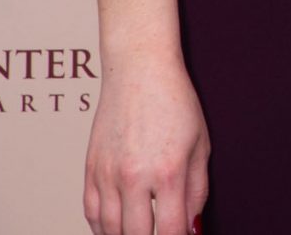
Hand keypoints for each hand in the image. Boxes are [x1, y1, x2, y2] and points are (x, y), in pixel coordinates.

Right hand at [82, 60, 209, 234]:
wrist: (139, 71)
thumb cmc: (175, 103)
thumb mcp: (200, 145)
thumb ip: (197, 191)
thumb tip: (191, 226)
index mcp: (168, 172)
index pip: (169, 231)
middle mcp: (133, 177)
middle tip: (162, 232)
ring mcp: (107, 174)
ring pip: (110, 229)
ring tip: (141, 231)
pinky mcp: (90, 169)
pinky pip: (91, 212)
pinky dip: (103, 228)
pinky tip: (116, 229)